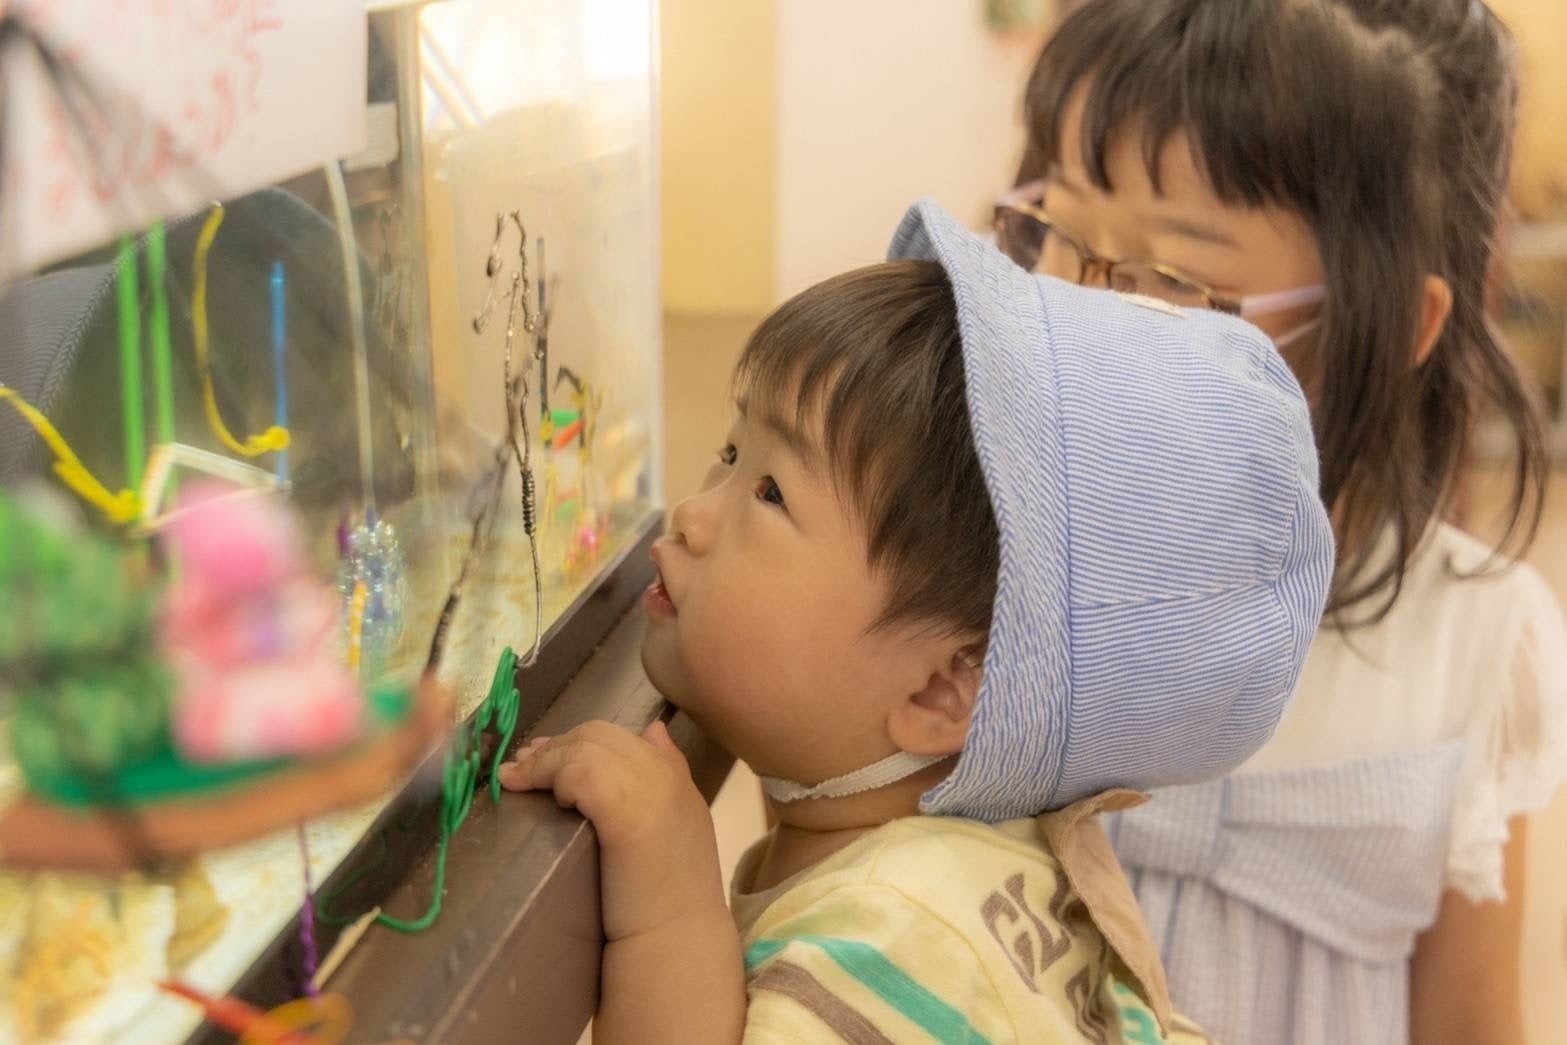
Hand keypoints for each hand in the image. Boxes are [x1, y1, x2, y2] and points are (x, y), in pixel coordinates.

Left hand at [498, 719, 727, 942]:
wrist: (677, 935)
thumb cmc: (671, 895)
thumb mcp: (677, 823)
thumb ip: (667, 776)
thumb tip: (654, 731)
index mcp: (675, 775)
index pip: (623, 735)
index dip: (581, 740)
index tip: (549, 753)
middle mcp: (662, 770)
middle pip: (598, 733)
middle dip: (556, 744)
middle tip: (523, 765)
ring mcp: (646, 785)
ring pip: (582, 747)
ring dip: (544, 760)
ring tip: (515, 779)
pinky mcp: (622, 807)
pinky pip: (578, 771)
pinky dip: (551, 775)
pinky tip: (535, 793)